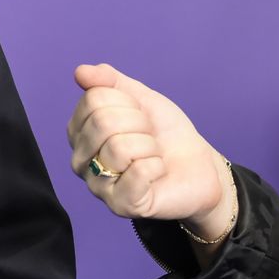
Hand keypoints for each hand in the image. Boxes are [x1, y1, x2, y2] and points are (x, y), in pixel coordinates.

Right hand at [67, 63, 235, 240]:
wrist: (199, 166)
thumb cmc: (165, 134)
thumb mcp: (141, 98)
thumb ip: (109, 81)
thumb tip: (80, 72)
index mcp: (79, 131)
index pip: (94, 99)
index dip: (127, 103)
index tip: (139, 116)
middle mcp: (80, 159)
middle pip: (103, 122)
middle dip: (139, 124)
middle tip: (149, 137)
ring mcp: (97, 185)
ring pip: (119, 147)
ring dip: (150, 147)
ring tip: (153, 156)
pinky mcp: (120, 205)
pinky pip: (138, 172)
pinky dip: (157, 166)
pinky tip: (157, 173)